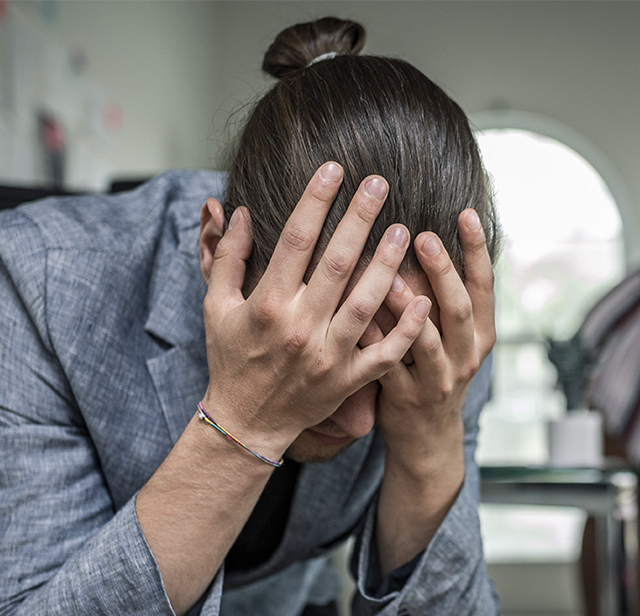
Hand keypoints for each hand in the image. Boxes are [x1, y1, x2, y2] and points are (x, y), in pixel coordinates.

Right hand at [198, 164, 429, 457]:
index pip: (294, 241)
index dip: (315, 202)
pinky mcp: (347, 381)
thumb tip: (234, 210)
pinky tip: (424, 300)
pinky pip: (383, 354)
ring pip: (365, 305)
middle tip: (380, 184)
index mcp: (266, 304)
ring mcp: (326, 356)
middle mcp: (298, 328)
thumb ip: (226, 257)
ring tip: (404, 230)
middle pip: (336, 264)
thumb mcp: (216, 306)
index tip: (334, 169)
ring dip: (386, 265)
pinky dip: (405, 330)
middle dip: (359, 220)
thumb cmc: (231, 358)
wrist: (246, 422)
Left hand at [364, 209, 495, 468]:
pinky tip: (358, 320)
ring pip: (427, 342)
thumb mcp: (453, 336)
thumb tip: (424, 233)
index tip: (465, 213)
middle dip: (443, 273)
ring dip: (409, 310)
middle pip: (459, 309)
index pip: (484, 285)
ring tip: (390, 280)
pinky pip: (389, 367)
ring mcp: (438, 380)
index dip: (477, 250)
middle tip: (423, 237)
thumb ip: (445, 295)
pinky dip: (375, 342)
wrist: (428, 439)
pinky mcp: (407, 399)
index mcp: (480, 334)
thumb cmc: (434, 371)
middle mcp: (466, 355)